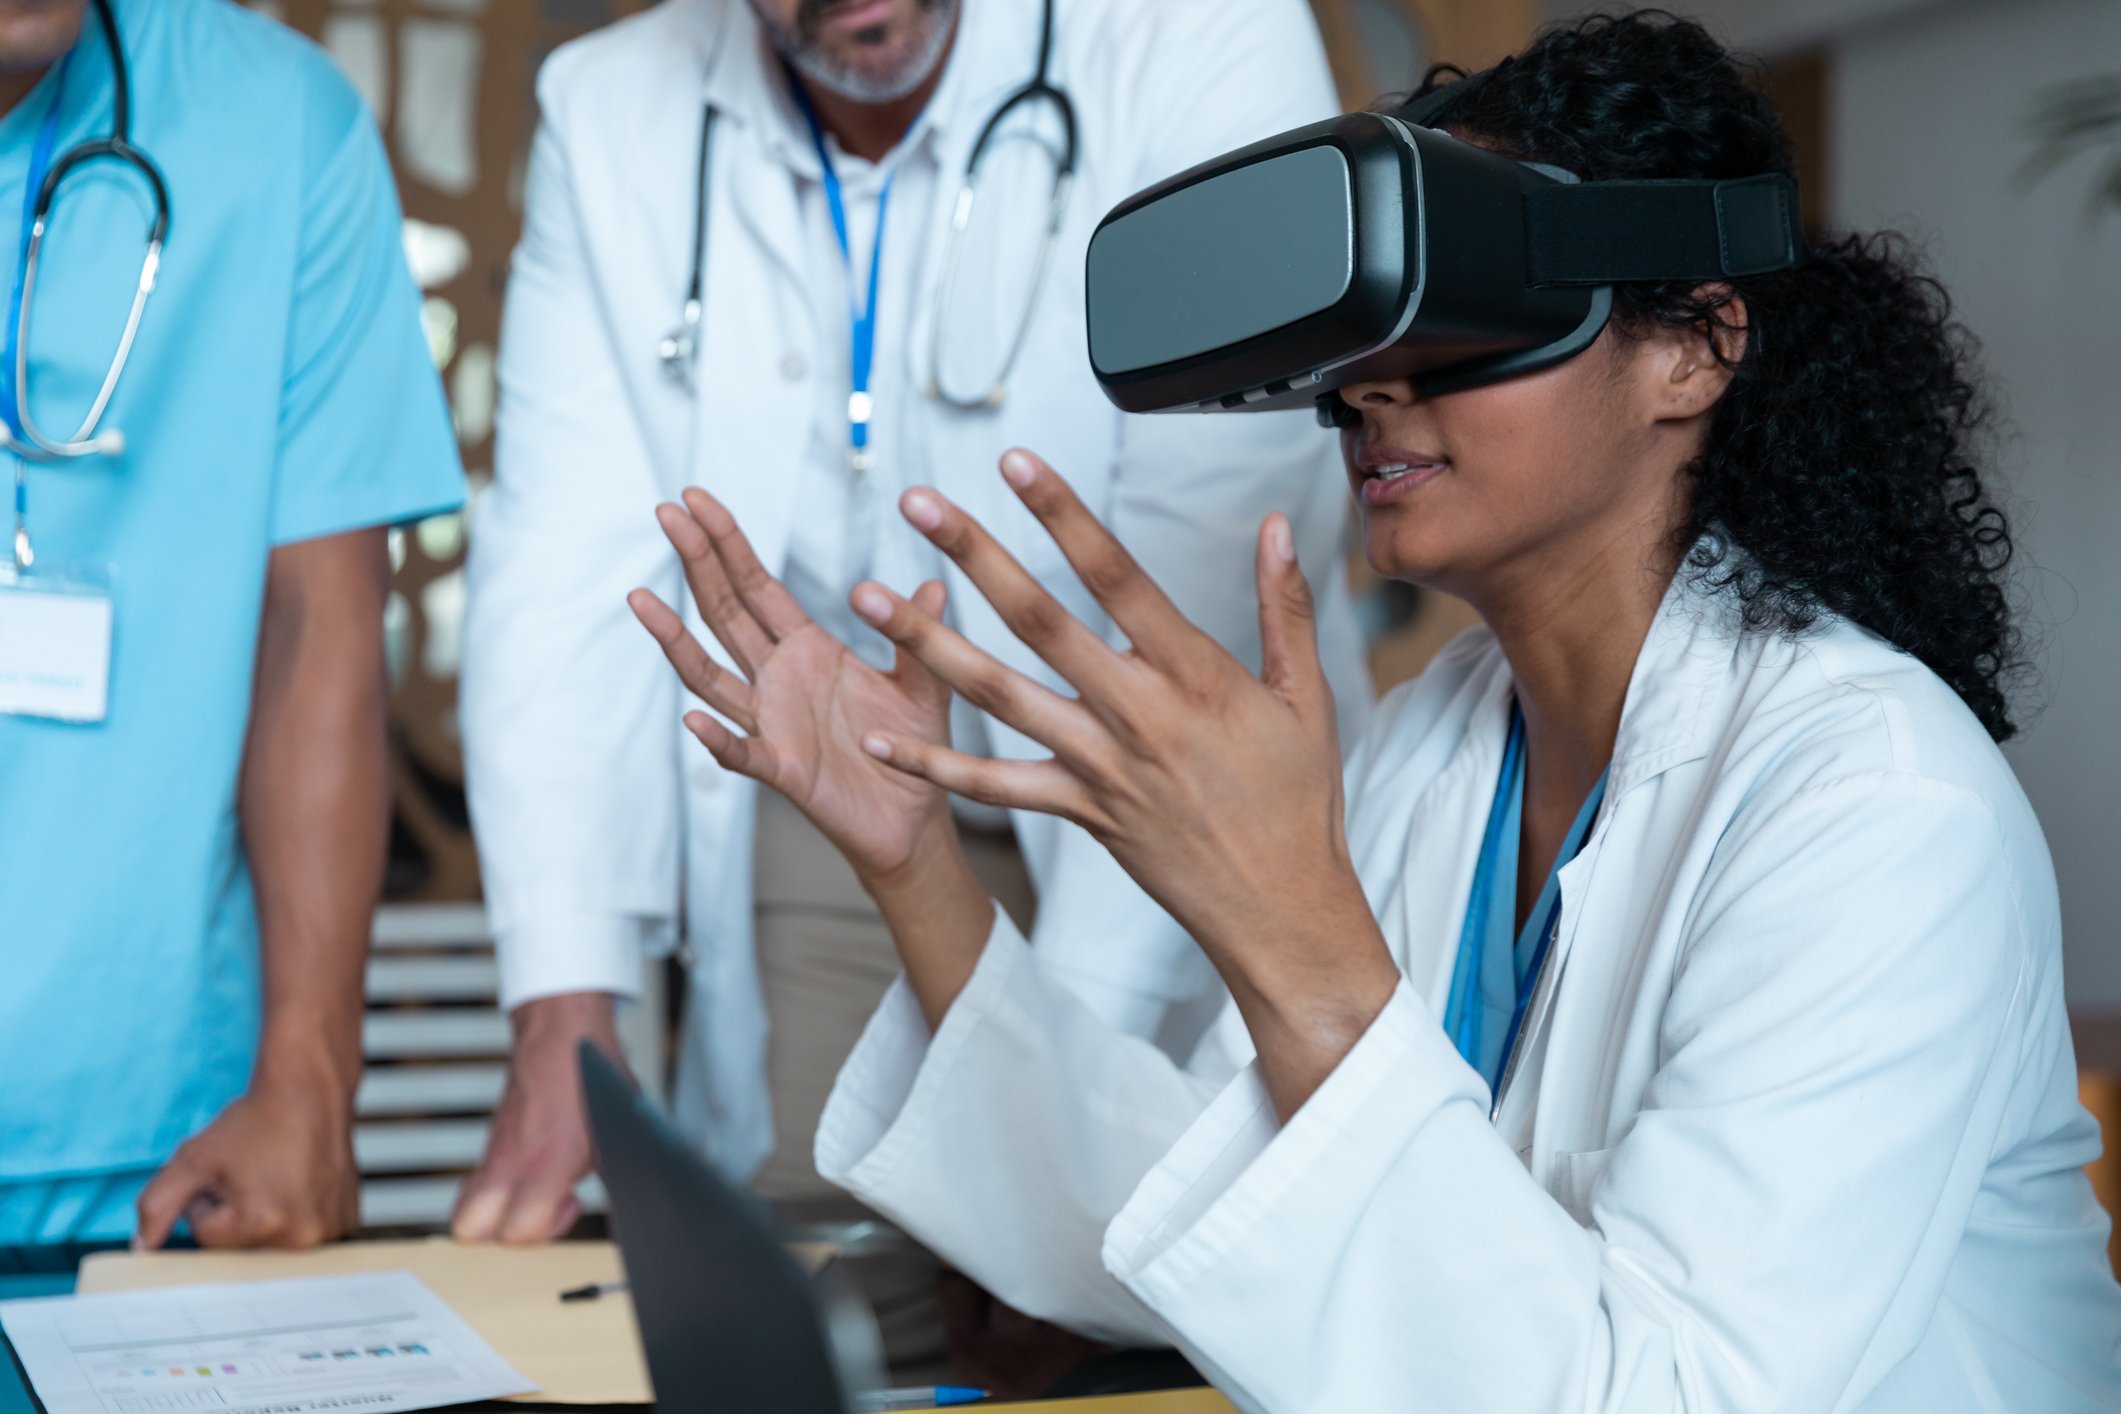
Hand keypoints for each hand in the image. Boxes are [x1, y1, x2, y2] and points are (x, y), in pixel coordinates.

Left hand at [135, 1050, 358, 1249]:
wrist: (310, 1091)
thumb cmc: (256, 1121)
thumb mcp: (193, 1158)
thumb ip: (156, 1205)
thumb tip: (143, 1247)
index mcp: (260, 1223)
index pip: (207, 1237)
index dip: (206, 1202)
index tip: (226, 1175)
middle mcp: (302, 1235)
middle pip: (242, 1247)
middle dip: (236, 1217)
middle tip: (251, 1177)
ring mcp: (330, 1230)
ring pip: (273, 1243)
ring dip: (266, 1219)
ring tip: (277, 1179)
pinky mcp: (347, 1223)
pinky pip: (306, 1236)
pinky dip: (297, 1218)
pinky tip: (298, 1186)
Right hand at [452, 992, 619, 1244]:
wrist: (562, 1035)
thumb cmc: (591, 1076)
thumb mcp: (621, 1130)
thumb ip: (623, 1171)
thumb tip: (645, 1200)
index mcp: (547, 1159)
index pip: (520, 1228)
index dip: (546, 1230)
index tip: (571, 1202)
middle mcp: (512, 1161)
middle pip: (471, 1230)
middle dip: (509, 1234)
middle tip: (544, 1210)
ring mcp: (494, 1154)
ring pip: (465, 1211)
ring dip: (496, 1219)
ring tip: (533, 1199)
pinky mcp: (490, 1147)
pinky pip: (474, 1187)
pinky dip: (494, 1196)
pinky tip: (527, 1179)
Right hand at [627, 487, 957, 886]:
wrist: (915, 820)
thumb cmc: (913, 750)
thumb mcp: (924, 683)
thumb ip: (919, 635)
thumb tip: (935, 582)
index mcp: (807, 649)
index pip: (757, 586)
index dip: (727, 543)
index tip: (695, 499)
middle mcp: (779, 680)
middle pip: (725, 613)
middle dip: (696, 562)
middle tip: (664, 512)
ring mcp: (772, 723)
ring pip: (711, 676)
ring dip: (676, 640)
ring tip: (641, 599)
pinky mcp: (783, 770)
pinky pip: (742, 754)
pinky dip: (718, 739)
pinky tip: (694, 720)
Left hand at [849, 449, 1400, 1112]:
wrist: (1280, 908)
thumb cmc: (1298, 801)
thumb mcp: (1307, 698)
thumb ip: (1285, 606)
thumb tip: (1277, 525)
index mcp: (1194, 675)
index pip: (1117, 576)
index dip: (1063, 515)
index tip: (1016, 464)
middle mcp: (1137, 715)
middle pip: (1041, 622)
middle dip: (975, 557)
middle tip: (918, 503)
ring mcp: (1101, 767)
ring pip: (1000, 696)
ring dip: (929, 645)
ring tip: (869, 599)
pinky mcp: (1081, 813)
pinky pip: (997, 787)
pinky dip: (938, 765)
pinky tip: (883, 738)